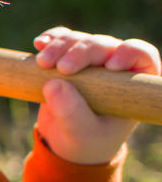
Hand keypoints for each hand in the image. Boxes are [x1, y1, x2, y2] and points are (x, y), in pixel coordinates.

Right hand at [31, 27, 159, 164]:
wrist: (65, 142)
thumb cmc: (86, 141)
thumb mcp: (81, 132)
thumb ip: (72, 112)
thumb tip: (53, 84)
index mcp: (134, 83)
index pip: (141, 56)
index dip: (128, 53)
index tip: (110, 66)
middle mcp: (116, 66)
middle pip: (104, 45)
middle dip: (82, 51)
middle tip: (62, 68)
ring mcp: (92, 60)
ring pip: (80, 40)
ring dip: (60, 46)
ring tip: (42, 63)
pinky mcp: (68, 57)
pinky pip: (62, 39)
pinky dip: (51, 40)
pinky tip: (39, 44)